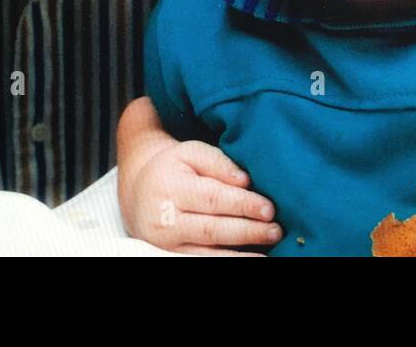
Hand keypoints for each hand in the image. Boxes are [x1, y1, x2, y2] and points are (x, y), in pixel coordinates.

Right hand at [117, 98, 279, 255]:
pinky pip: (200, 262)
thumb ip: (218, 162)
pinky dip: (225, 262)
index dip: (243, 205)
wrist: (139, 189)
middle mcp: (166, 219)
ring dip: (240, 255)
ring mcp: (166, 243)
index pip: (213, 198)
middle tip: (276, 230)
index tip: (269, 209)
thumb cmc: (173, 168)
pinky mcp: (169, 256)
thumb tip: (245, 181)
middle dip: (248, 231)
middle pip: (212, 229)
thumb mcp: (191, 152)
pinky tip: (248, 259)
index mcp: (172, 188)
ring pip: (206, 254)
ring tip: (267, 250)